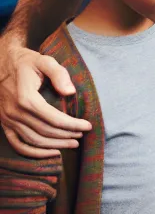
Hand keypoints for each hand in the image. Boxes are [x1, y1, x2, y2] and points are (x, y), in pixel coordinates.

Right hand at [0, 43, 90, 157]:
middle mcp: (15, 111)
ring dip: (55, 145)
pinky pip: (18, 144)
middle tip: (82, 135)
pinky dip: (34, 153)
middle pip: (45, 131)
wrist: (0, 62)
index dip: (73, 124)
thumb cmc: (25, 62)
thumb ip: (59, 74)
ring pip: (34, 140)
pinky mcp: (4, 123)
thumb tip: (70, 92)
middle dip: (67, 135)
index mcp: (26, 97)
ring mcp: (7, 119)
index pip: (54, 118)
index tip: (88, 126)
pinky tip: (51, 152)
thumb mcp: (44, 60)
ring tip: (73, 143)